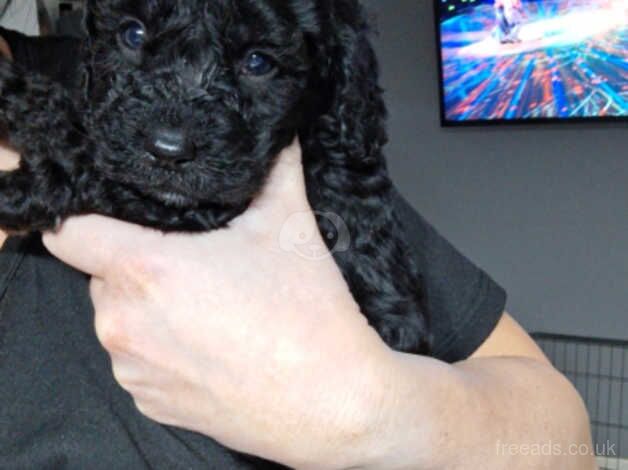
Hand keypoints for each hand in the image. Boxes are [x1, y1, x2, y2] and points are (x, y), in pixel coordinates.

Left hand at [43, 139, 397, 466]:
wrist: (330, 401)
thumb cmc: (307, 318)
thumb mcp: (290, 226)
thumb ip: (276, 168)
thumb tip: (278, 136)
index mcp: (147, 272)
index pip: (71, 232)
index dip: (86, 214)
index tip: (115, 215)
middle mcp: (126, 325)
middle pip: (102, 273)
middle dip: (138, 262)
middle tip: (193, 260)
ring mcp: (135, 370)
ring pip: (120, 318)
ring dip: (150, 306)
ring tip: (207, 306)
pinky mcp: (152, 403)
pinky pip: (138, 360)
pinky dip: (162, 347)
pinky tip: (210, 344)